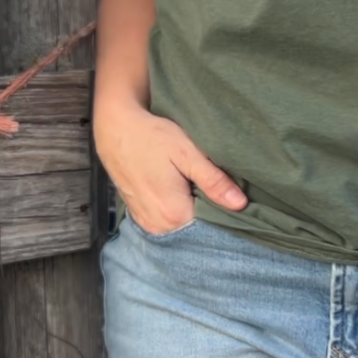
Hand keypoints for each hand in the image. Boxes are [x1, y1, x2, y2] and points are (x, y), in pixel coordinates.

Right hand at [94, 101, 247, 236]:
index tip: (231, 196)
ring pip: (182, 226)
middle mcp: (159, 226)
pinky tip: (181, 192)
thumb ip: (213, 181)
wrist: (116, 129)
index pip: (213, 226)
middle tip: (215, 186)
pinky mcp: (140, 217)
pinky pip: (167, 223)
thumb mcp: (187, 153)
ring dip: (193, 211)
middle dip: (210, 212)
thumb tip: (240, 203)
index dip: (226, 212)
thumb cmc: (152, 136)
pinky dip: (177, 212)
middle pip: (197, 228)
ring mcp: (147, 223)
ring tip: (195, 187)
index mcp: (174, 214)